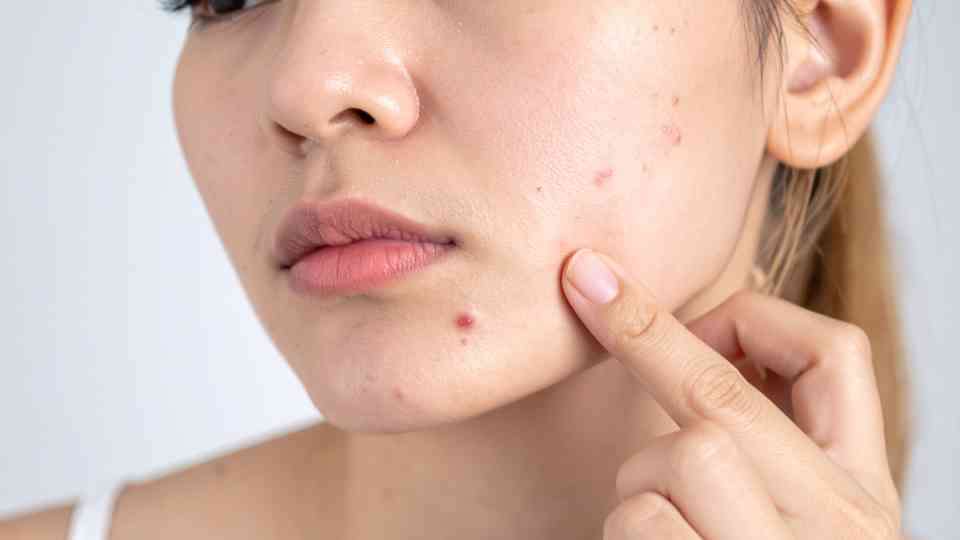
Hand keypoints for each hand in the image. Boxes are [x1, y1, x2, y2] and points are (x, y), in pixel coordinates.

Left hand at [561, 248, 903, 538]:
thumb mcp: (793, 516)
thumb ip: (763, 445)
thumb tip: (698, 343)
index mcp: (863, 493)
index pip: (837, 357)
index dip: (754, 314)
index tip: (689, 311)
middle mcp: (841, 524)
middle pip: (728, 394)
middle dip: (643, 330)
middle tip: (585, 279)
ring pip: (683, 456)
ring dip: (639, 480)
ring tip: (654, 528)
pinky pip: (644, 525)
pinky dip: (626, 534)